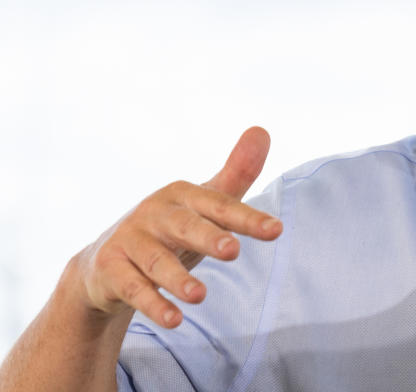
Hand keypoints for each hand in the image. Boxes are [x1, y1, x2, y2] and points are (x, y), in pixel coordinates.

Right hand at [73, 127, 282, 328]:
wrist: (105, 264)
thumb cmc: (170, 230)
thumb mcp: (203, 204)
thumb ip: (236, 174)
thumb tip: (263, 130)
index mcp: (182, 195)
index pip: (219, 205)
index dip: (248, 218)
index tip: (277, 230)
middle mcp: (155, 213)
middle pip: (184, 225)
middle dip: (208, 237)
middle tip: (233, 251)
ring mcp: (129, 240)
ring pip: (155, 260)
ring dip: (177, 278)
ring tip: (200, 295)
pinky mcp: (110, 269)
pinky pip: (132, 288)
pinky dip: (153, 304)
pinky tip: (174, 320)